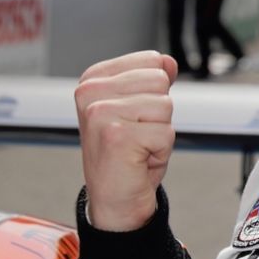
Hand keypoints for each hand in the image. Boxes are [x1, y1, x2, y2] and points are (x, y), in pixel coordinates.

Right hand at [75, 51, 177, 230]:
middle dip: (160, 112)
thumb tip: (167, 61)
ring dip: (160, 131)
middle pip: (160, 80)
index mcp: (93, 79)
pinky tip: (139, 158)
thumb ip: (152, 79)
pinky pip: (166, 132)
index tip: (134, 115)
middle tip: (138, 133)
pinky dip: (161, 150)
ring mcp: (100, 113)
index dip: (155, 92)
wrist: (115, 198)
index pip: (152, 60)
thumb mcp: (140, 107)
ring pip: (165, 105)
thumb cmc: (127, 154)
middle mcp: (90, 93)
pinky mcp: (116, 135)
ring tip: (138, 146)